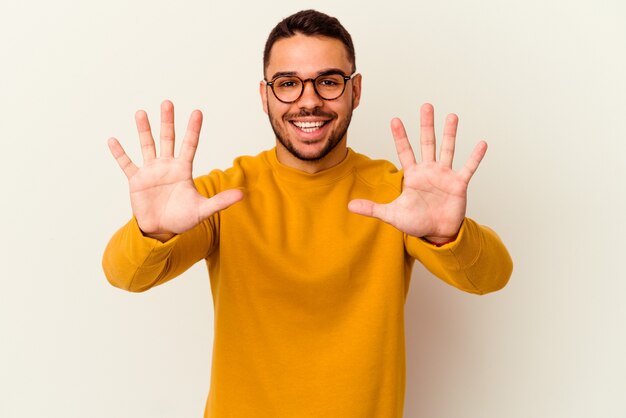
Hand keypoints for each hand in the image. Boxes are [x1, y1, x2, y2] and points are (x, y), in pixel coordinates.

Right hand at [107, 100, 242, 240]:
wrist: (162, 230)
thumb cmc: (183, 218)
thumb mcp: (203, 210)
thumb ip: (220, 201)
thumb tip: (242, 194)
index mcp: (183, 170)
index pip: (190, 145)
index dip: (193, 129)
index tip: (197, 112)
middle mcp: (167, 166)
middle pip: (168, 139)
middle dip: (167, 121)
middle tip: (168, 102)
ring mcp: (151, 171)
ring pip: (147, 146)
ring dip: (144, 130)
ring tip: (141, 113)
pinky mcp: (136, 181)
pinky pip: (127, 164)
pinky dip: (120, 154)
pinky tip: (113, 140)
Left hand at [348, 103, 486, 242]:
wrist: (436, 233)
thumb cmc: (415, 222)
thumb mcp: (391, 215)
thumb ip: (372, 208)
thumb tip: (349, 206)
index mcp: (413, 175)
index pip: (405, 151)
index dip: (400, 136)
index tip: (395, 119)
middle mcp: (429, 170)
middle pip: (427, 143)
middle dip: (426, 125)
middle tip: (426, 106)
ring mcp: (444, 175)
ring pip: (447, 149)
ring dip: (450, 133)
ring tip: (452, 116)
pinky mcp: (458, 184)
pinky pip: (468, 167)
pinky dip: (475, 157)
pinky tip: (482, 143)